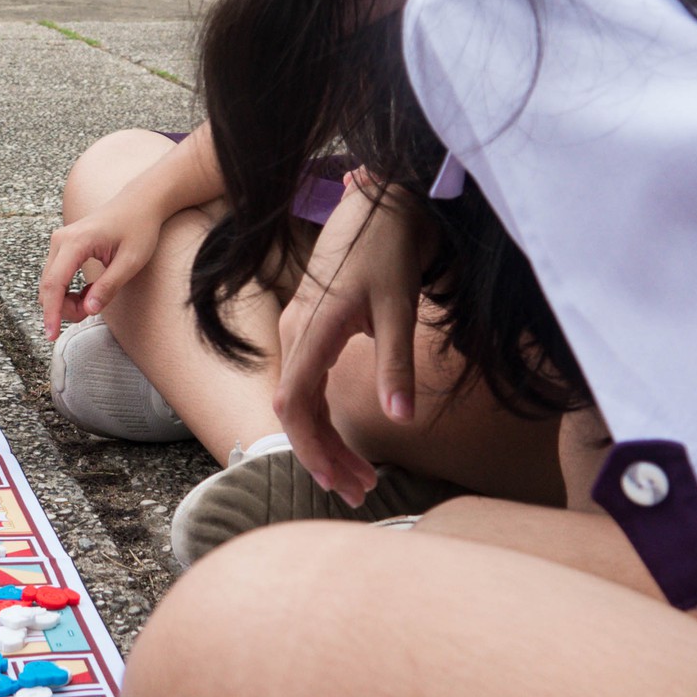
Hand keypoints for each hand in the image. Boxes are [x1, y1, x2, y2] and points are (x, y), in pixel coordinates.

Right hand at [38, 187, 169, 337]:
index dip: (51, 313)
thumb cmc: (139, 228)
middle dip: (64, 308)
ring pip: (51, 283)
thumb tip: (88, 310)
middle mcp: (61, 240)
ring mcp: (60, 241)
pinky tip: (89, 291)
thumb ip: (108, 287)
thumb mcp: (131, 262)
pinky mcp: (64, 245)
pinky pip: (57, 276)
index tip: (51, 335)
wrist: (140, 202)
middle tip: (91, 312)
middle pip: (49, 287)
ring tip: (94, 299)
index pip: (54, 285)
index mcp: (75, 242)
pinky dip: (68, 291)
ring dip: (66, 300)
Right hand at [272, 180, 427, 500]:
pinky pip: (307, 384)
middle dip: (324, 455)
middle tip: (363, 491)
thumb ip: (397, 363)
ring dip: (325, 440)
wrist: (381, 204)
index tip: (340, 481)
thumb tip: (401, 420)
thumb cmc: (389, 250)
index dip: (312, 448)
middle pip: (295, 410)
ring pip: (300, 400)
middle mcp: (296, 332)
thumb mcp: (399, 306)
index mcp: (312, 328)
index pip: (295, 404)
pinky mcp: (312, 329)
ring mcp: (300, 330)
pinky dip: (324, 417)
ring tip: (360, 475)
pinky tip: (347, 437)